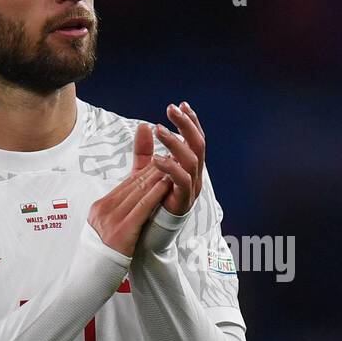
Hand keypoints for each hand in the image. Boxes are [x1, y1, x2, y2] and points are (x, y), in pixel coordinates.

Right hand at [87, 162, 172, 256]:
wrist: (90, 276)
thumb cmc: (101, 255)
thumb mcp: (104, 228)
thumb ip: (115, 213)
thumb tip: (129, 202)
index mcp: (100, 207)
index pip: (126, 184)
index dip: (145, 171)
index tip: (159, 161)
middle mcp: (104, 209)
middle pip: (133, 184)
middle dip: (154, 170)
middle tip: (170, 157)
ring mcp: (112, 219)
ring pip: (139, 192)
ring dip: (158, 177)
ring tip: (172, 166)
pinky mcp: (121, 231)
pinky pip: (142, 207)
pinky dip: (155, 193)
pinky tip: (166, 184)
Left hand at [133, 101, 204, 216]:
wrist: (146, 235)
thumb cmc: (150, 203)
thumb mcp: (145, 171)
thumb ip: (145, 150)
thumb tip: (143, 125)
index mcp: (189, 167)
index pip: (195, 140)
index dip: (191, 122)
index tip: (181, 104)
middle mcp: (195, 176)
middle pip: (198, 145)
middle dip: (186, 125)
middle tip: (171, 110)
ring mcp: (191, 189)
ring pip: (192, 160)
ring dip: (176, 142)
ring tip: (159, 130)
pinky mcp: (183, 202)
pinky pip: (182, 181)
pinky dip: (170, 167)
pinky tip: (156, 159)